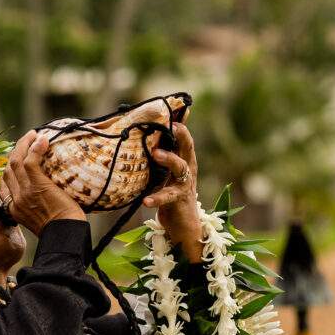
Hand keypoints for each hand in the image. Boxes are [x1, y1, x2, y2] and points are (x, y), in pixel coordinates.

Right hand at [0, 130, 85, 236]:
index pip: (4, 184)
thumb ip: (39, 209)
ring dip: (23, 144)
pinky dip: (35, 148)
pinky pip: (30, 161)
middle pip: (8, 169)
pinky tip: (42, 139)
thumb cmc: (62, 231)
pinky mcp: (36, 185)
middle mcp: (16, 200)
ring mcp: (24, 192)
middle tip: (27, 141)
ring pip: (16, 162)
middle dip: (15, 152)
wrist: (64, 236)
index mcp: (14, 209)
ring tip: (33, 135)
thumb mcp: (43, 222)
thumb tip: (52, 197)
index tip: (19, 159)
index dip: (10, 168)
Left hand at [143, 123, 202, 262]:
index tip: (173, 110)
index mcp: (184, 160)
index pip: (183, 138)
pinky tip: (146, 201)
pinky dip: (156, 198)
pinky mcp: (178, 200)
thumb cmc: (172, 194)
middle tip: (174, 125)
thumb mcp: (167, 172)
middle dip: (182, 135)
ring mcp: (184, 184)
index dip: (179, 124)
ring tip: (156, 154)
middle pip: (188, 148)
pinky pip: (167, 197)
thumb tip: (151, 137)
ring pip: (180, 167)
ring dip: (169, 159)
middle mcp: (188, 169)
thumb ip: (163, 155)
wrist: (183, 224)